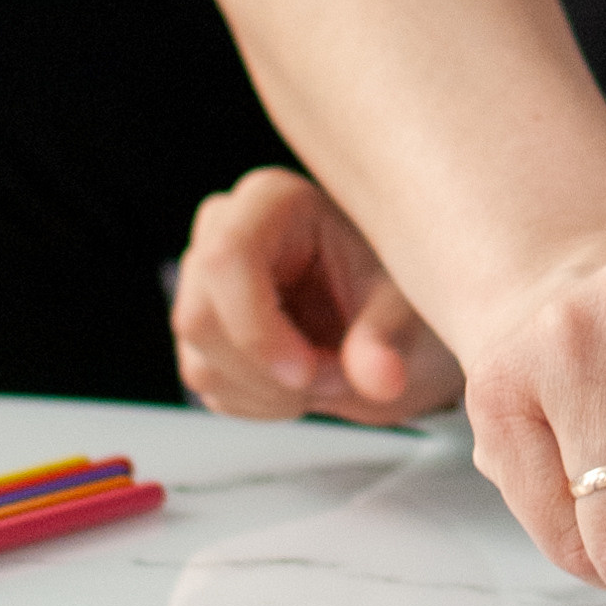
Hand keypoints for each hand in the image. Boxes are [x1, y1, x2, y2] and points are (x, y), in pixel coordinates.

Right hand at [172, 168, 463, 426]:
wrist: (395, 323)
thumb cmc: (400, 293)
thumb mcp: (406, 309)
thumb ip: (388, 339)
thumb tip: (380, 379)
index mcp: (275, 202)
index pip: (226, 258)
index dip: (256, 328)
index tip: (307, 374)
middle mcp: (227, 231)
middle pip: (199, 317)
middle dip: (269, 372)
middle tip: (338, 379)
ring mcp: (206, 282)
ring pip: (200, 361)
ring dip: (271, 393)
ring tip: (331, 376)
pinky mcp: (205, 330)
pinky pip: (208, 384)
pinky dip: (261, 403)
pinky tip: (304, 384)